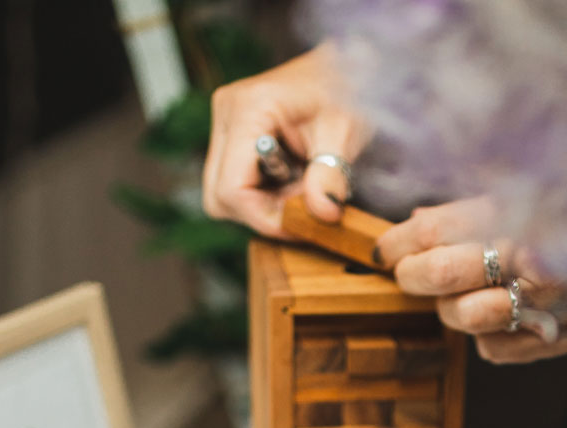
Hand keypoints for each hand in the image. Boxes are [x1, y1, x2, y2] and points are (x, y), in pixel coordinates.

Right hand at [202, 44, 369, 235]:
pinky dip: (262, 192)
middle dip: (261, 212)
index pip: (232, 189)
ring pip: (222, 194)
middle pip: (218, 197)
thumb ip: (330, 174)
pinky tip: (293, 177)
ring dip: (263, 203)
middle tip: (304, 204)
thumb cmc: (347, 91)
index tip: (303, 224)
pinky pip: (233, 180)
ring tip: (302, 186)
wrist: (346, 65)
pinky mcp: (231, 133)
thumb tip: (322, 214)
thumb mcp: (346, 132)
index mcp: (247, 109)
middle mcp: (225, 114)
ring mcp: (224, 122)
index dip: (264, 218)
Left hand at [378, 201, 566, 363]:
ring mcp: (543, 301)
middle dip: (415, 275)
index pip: (437, 227)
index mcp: (521, 208)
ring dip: (454, 311)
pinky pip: (493, 350)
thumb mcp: (540, 203)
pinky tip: (510, 322)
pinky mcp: (554, 338)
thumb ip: (483, 209)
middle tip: (410, 275)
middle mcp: (530, 253)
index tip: (386, 249)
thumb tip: (419, 222)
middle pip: (440, 269)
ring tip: (462, 300)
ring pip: (463, 315)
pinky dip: (493, 340)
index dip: (401, 241)